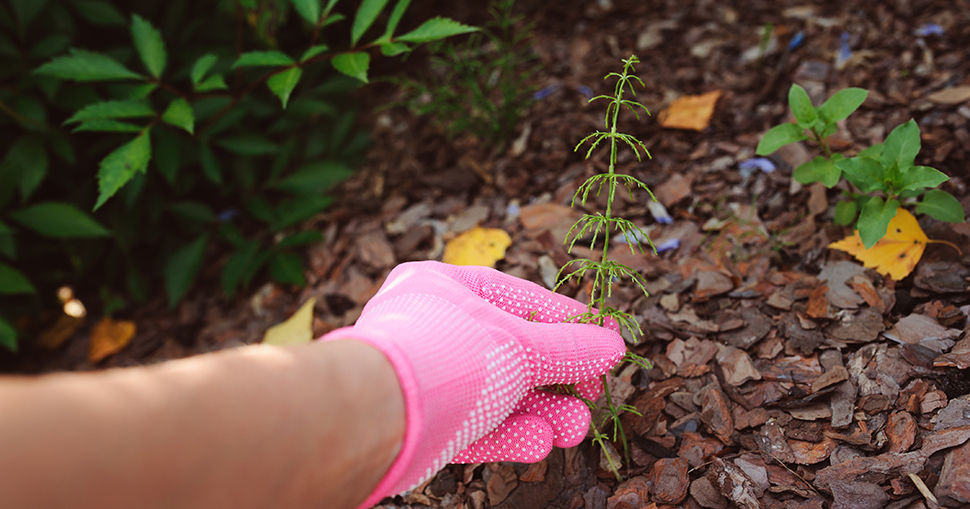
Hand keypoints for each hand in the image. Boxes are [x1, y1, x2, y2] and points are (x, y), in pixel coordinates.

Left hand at [320, 261, 624, 506]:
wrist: (374, 416)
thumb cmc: (446, 356)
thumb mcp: (521, 346)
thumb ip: (568, 349)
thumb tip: (613, 345)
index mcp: (444, 286)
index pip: (519, 297)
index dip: (566, 320)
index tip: (604, 339)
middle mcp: (433, 329)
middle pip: (510, 353)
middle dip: (557, 380)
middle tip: (593, 395)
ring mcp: (426, 379)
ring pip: (495, 395)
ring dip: (540, 412)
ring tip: (576, 428)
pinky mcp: (423, 426)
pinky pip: (475, 426)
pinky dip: (509, 435)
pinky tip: (541, 443)